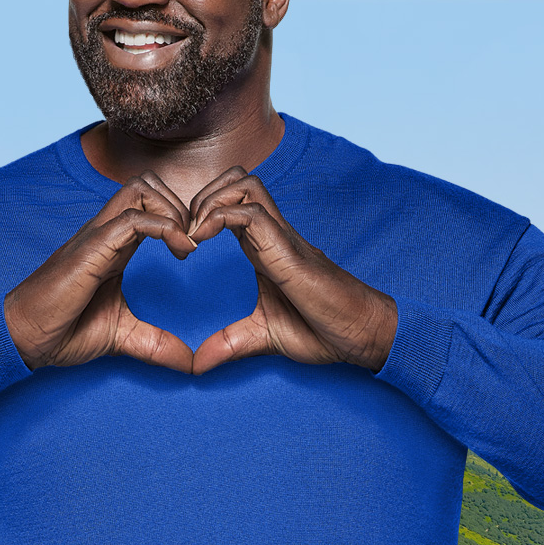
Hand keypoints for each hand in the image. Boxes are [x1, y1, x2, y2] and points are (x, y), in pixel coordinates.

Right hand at [3, 171, 195, 372]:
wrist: (24, 338)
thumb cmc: (63, 330)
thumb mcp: (123, 336)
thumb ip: (157, 343)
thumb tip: (191, 363)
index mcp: (115, 245)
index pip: (149, 203)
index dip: (179, 216)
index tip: (193, 250)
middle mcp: (106, 233)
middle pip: (146, 183)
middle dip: (179, 203)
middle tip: (193, 241)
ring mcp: (98, 237)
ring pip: (140, 189)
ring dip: (172, 210)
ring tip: (186, 245)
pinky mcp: (91, 249)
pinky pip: (132, 219)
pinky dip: (165, 227)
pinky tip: (181, 253)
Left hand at [187, 167, 397, 374]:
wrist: (362, 334)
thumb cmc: (323, 329)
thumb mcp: (263, 336)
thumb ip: (230, 343)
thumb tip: (198, 365)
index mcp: (263, 246)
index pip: (230, 202)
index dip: (200, 212)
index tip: (181, 246)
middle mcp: (272, 233)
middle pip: (236, 179)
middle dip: (202, 195)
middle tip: (184, 233)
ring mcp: (281, 236)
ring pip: (244, 184)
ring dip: (210, 201)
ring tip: (193, 235)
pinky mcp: (287, 249)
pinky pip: (250, 213)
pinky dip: (219, 218)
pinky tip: (201, 243)